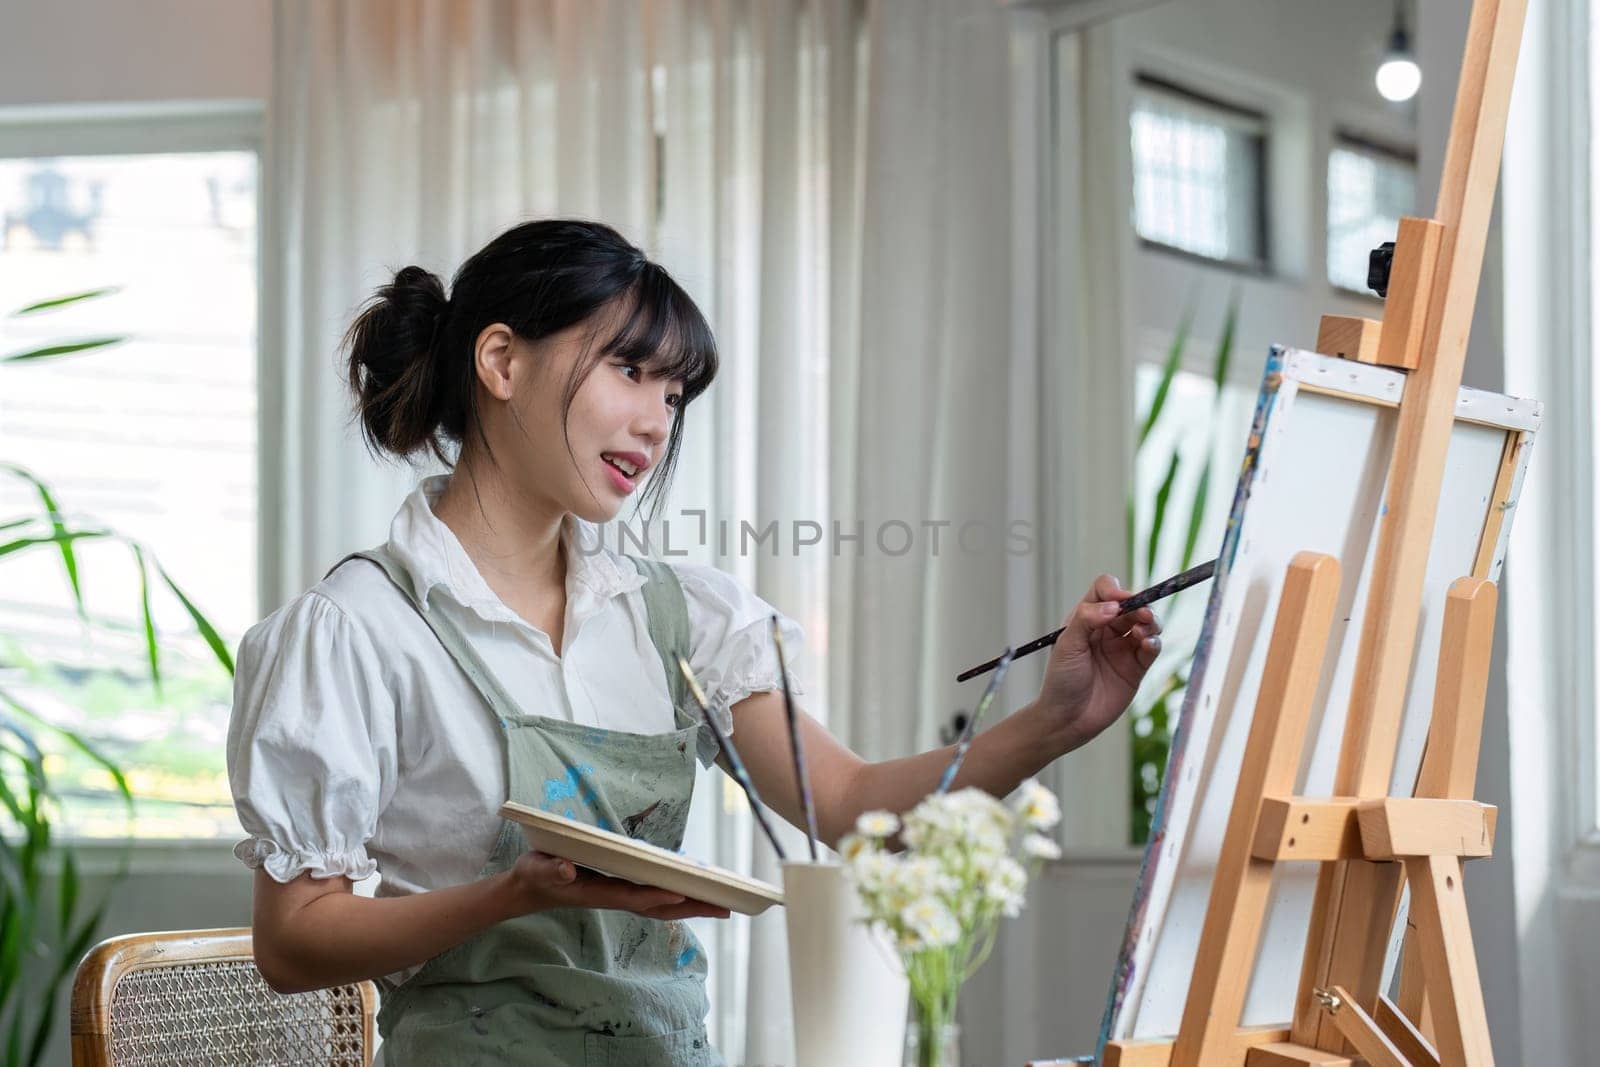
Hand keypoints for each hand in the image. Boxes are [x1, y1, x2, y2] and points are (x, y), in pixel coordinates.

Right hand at [505, 849, 731, 920]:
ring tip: (723, 905)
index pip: (633, 897)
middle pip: (658, 908)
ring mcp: (620, 896)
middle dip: (690, 908)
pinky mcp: (622, 890)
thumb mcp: (537, 869)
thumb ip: (551, 870)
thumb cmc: (535, 876)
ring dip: (691, 906)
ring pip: (661, 906)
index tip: (682, 894)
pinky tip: (696, 893)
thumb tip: (567, 870)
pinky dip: (678, 897)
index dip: (657, 897)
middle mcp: (615, 898)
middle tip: (726, 908)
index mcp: (598, 893)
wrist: (530, 888)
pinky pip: (656, 897)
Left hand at [1033, 574, 1161, 748]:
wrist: (1067, 719)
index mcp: (1086, 619)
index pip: (1104, 592)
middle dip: (1139, 605)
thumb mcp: (1067, 646)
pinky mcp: (1136, 668)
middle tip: (1142, 613)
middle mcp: (1106, 630)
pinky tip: (1149, 644)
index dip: (1114, 591)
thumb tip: (1112, 606)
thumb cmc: (1061, 681)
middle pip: (1130, 606)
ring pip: (1145, 624)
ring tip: (1144, 629)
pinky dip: (1154, 642)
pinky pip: (1151, 649)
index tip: (1119, 601)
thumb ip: (1087, 620)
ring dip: (1150, 622)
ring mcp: (1123, 648)